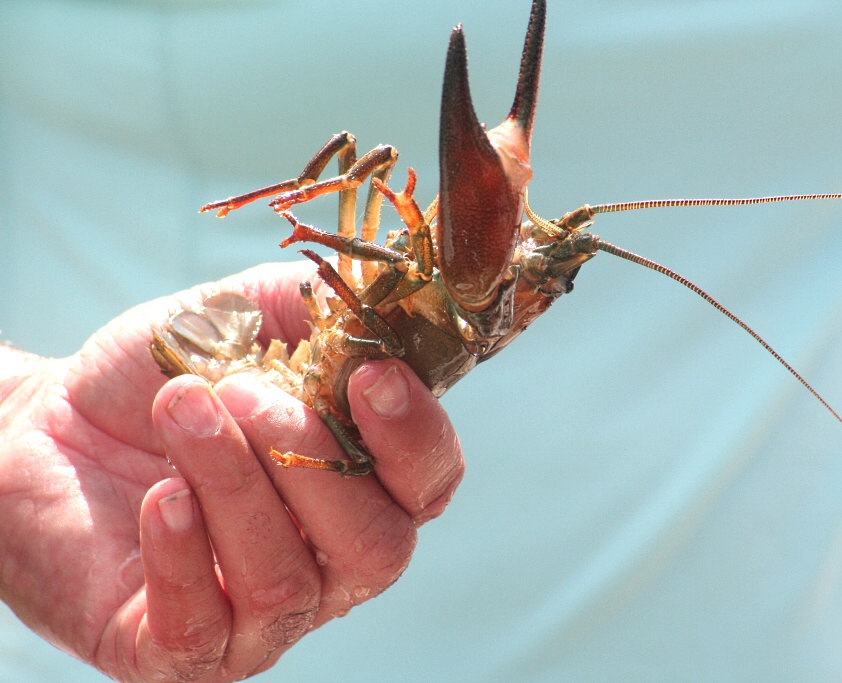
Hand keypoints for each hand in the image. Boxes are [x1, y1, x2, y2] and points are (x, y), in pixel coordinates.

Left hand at [0, 262, 463, 681]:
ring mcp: (260, 616)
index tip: (369, 374)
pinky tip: (158, 498)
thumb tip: (387, 301)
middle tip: (239, 390)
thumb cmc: (162, 377)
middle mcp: (329, 562)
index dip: (415, 437)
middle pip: (378, 548)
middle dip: (308, 459)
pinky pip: (204, 628)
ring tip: (180, 411)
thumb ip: (324, 309)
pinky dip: (182, 553)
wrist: (45, 424)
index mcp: (362, 485)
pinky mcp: (181, 652)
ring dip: (232, 483)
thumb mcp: (249, 319)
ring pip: (288, 583)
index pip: (430, 484)